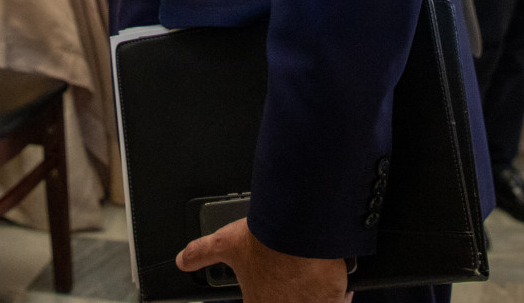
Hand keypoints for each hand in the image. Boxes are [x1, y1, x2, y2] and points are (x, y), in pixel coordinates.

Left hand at [177, 217, 349, 302]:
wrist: (297, 227)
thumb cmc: (264, 239)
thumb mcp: (225, 243)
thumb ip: (202, 253)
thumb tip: (183, 259)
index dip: (266, 297)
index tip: (275, 290)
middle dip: (293, 297)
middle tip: (295, 285)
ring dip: (314, 298)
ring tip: (313, 284)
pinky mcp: (333, 298)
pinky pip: (339, 301)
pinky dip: (339, 295)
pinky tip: (338, 286)